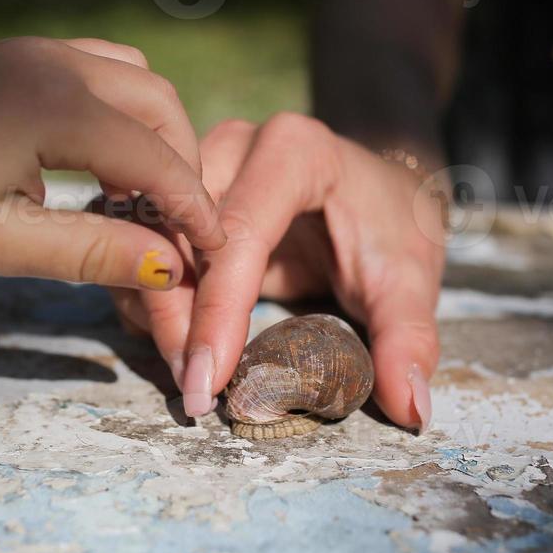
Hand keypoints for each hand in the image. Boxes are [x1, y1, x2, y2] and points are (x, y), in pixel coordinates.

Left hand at [0, 36, 225, 288]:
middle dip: (182, 168)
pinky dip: (122, 114)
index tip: (218, 254)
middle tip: (178, 232)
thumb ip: (90, 254)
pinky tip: (97, 167)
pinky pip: (102, 72)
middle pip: (161, 107)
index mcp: (54, 106)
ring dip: (155, 135)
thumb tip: (169, 268)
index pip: (158, 158)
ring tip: (140, 201)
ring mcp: (37, 49)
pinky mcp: (21, 53)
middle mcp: (56, 62)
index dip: (195, 210)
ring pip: (136, 80)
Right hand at [109, 114, 445, 430]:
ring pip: (146, 239)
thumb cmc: (391, 226)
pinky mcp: (179, 191)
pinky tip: (174, 341)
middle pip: (177, 234)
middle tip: (194, 388)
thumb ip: (407, 338)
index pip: (238, 235)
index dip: (218, 313)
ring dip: (154, 309)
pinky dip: (148, 295)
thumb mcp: (410, 279)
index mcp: (295, 150)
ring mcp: (199, 163)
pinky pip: (141, 243)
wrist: (375, 186)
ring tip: (184, 371)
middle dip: (176, 318)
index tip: (209, 381)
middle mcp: (235, 145)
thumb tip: (409, 407)